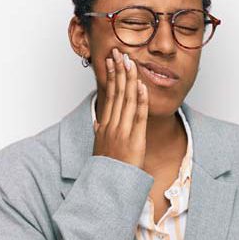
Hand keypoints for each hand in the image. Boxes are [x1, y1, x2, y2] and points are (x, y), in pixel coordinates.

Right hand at [92, 47, 148, 169]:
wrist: (109, 186)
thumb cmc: (106, 167)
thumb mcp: (98, 147)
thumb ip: (98, 132)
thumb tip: (96, 122)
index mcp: (104, 125)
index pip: (108, 95)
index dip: (111, 77)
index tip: (111, 62)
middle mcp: (111, 125)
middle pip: (116, 93)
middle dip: (119, 71)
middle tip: (119, 53)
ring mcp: (122, 132)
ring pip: (126, 101)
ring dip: (129, 80)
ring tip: (130, 62)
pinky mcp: (134, 140)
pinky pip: (138, 117)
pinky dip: (140, 101)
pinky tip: (141, 87)